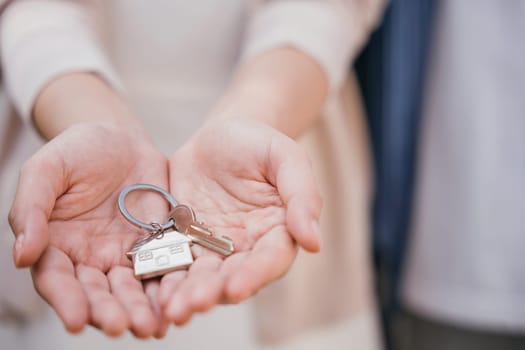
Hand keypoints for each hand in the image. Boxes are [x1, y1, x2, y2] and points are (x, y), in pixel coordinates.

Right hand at [8, 123, 169, 336]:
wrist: (120, 139)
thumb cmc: (77, 151)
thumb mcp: (46, 170)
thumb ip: (31, 208)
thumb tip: (23, 255)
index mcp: (57, 245)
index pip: (57, 280)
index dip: (66, 300)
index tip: (76, 321)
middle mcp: (90, 258)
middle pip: (98, 293)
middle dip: (108, 312)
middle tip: (119, 326)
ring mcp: (125, 255)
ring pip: (132, 289)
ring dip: (140, 309)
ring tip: (151, 326)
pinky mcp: (157, 246)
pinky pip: (164, 269)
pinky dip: (169, 288)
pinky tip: (176, 303)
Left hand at [159, 119, 321, 323]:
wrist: (220, 134)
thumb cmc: (259, 142)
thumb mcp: (286, 157)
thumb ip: (303, 195)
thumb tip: (314, 242)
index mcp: (277, 231)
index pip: (271, 259)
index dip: (255, 275)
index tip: (236, 288)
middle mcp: (246, 247)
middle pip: (232, 276)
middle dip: (213, 292)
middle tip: (193, 304)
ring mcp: (213, 246)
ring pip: (201, 276)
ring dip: (186, 293)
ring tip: (170, 308)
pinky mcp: (184, 240)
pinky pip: (174, 260)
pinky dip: (164, 276)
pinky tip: (152, 290)